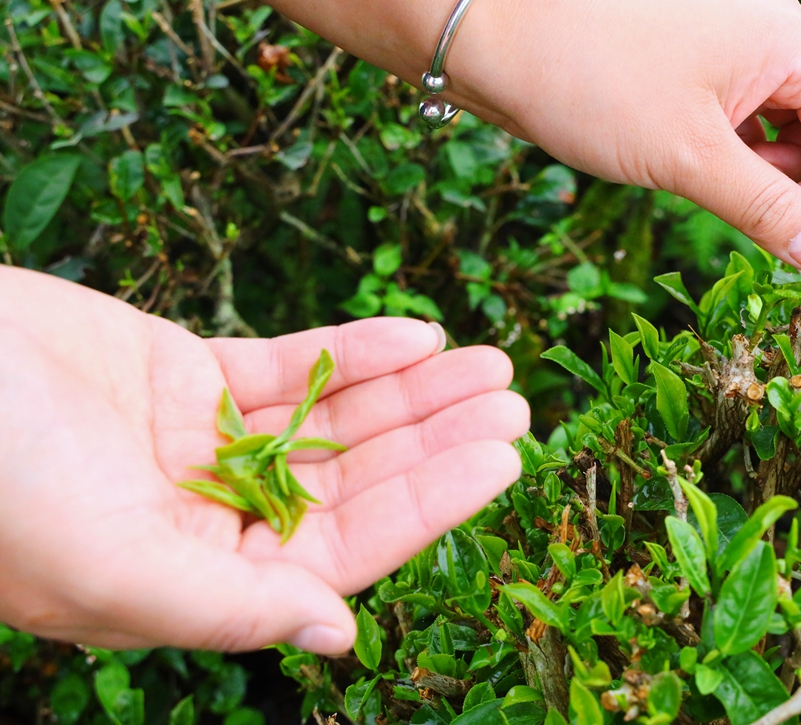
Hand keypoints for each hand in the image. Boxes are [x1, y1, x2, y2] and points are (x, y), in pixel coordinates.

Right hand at [0, 267, 528, 653]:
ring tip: (491, 364)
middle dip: (436, 441)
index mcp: (197, 583)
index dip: (430, 504)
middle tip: (518, 402)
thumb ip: (229, 608)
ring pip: (332, 419)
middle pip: (353, 478)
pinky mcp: (184, 375)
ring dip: (413, 393)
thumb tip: (342, 636)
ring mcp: (201, 444)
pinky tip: (418, 337)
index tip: (504, 461)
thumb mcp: (109, 565)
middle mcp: (209, 519)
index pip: (344, 548)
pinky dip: (353, 351)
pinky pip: (290, 365)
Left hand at [450, 0, 800, 271]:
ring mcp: (734, 53)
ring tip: (747, 218)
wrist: (502, 42)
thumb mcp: (689, 159)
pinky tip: (721, 192)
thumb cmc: (597, 85)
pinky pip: (750, 124)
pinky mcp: (699, 73)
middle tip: (790, 246)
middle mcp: (771, 38)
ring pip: (792, 128)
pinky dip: (747, 164)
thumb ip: (767, 209)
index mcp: (787, 41)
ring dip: (782, 181)